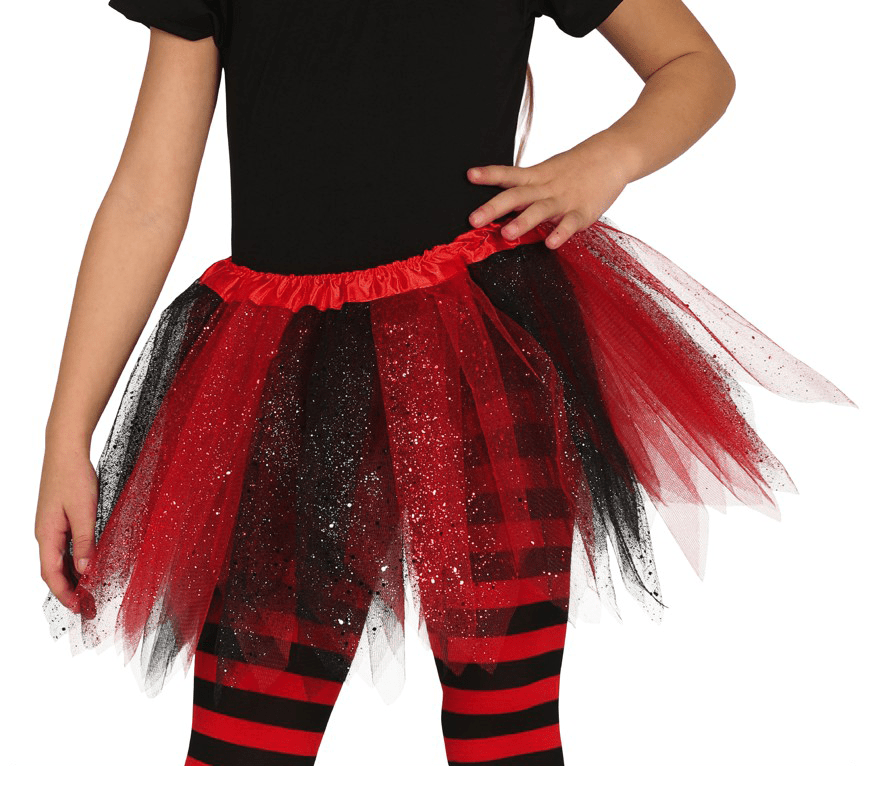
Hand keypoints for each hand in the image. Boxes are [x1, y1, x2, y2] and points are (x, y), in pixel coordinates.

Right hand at [35, 438, 97, 611]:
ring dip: (72, 577)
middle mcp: (45, 533)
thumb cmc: (73, 477)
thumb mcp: (85, 512)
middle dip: (68, 591)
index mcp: (47, 535)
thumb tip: (85, 571)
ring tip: (89, 591)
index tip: (78, 608)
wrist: (66, 450)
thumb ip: (86, 542)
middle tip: (87, 606)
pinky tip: (88, 565)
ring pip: (59, 559)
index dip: (64, 594)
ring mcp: (51, 526)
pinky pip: (64, 547)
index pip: (51, 574)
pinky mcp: (59, 518)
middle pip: (53, 570)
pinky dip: (74, 560)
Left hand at [466, 139, 631, 247]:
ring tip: (506, 234)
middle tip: (473, 220)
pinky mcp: (583, 212)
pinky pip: (570, 224)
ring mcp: (564, 200)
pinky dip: (560, 233)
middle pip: (517, 196)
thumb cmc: (577, 168)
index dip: (489, 175)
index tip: (469, 175)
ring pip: (540, 210)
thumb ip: (528, 188)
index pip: (509, 174)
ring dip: (523, 222)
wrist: (615, 154)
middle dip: (494, 208)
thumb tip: (503, 205)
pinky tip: (550, 243)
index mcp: (537, 177)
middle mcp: (546, 188)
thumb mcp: (549, 172)